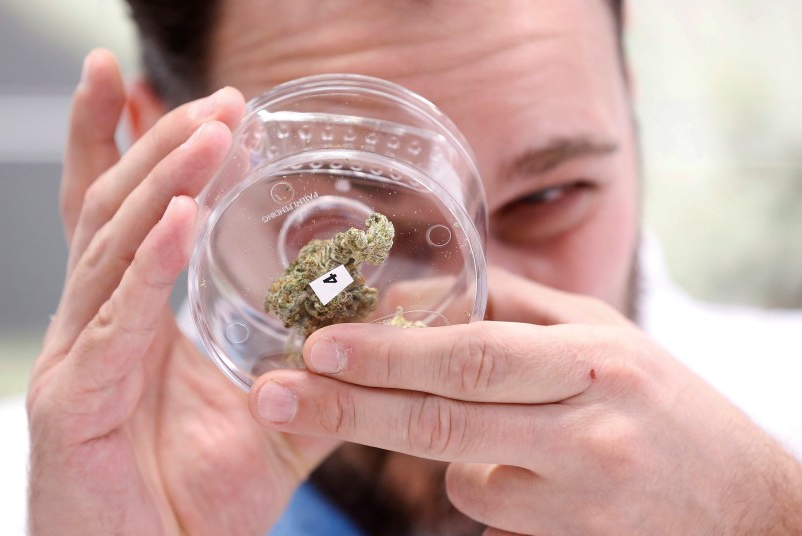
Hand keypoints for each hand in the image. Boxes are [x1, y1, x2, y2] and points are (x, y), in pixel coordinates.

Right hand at [27, 50, 338, 534]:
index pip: (123, 213)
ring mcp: (81, 358)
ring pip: (111, 246)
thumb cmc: (197, 498)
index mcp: (137, 318)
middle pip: (115, 208)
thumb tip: (394, 321)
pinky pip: (115, 322)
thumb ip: (329, 370)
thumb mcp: (277, 420)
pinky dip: (146, 267)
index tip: (172, 92)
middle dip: (163, 145)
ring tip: (212, 135)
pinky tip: (176, 220)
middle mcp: (100, 323)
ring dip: (162, 182)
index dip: (130, 145)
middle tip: (222, 102)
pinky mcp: (74, 403)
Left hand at [250, 268, 801, 534]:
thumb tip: (434, 286)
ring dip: (419, 440)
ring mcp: (579, 488)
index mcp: (593, 357)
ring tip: (400, 408)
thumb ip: (519, 307)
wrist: (738, 497)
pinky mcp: (567, 533)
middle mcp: (587, 423)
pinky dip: (475, 476)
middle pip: (446, 418)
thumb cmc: (659, 398)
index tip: (320, 345)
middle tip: (272, 393)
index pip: (474, 354)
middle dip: (349, 408)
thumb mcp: (600, 333)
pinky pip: (485, 501)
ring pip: (459, 472)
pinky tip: (516, 458)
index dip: (391, 353)